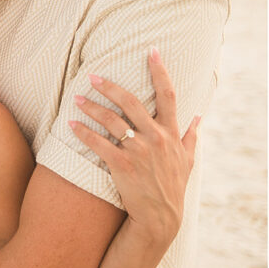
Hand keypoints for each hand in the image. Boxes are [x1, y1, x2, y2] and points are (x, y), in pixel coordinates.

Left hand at [70, 51, 197, 250]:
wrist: (160, 217)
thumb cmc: (172, 188)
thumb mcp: (187, 161)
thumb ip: (191, 137)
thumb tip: (198, 117)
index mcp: (172, 132)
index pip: (168, 94)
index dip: (160, 70)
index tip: (152, 51)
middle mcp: (156, 137)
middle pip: (131, 101)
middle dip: (109, 86)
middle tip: (93, 76)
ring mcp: (139, 150)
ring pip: (111, 120)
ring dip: (91, 107)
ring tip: (76, 99)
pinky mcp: (122, 165)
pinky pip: (98, 143)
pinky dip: (83, 133)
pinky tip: (70, 125)